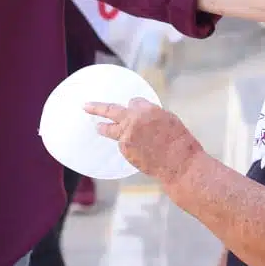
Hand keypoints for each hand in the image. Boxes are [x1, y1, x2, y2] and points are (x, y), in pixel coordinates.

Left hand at [85, 99, 202, 183]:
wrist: (178, 164)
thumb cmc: (179, 141)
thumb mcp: (169, 119)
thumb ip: (151, 115)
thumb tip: (141, 117)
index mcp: (146, 109)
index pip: (133, 102)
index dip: (134, 107)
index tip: (132, 108)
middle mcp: (133, 120)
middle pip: (110, 110)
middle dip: (96, 107)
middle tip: (85, 106)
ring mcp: (126, 136)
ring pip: (110, 128)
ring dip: (103, 127)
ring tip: (97, 126)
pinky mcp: (125, 149)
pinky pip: (122, 143)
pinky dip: (126, 144)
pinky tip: (137, 150)